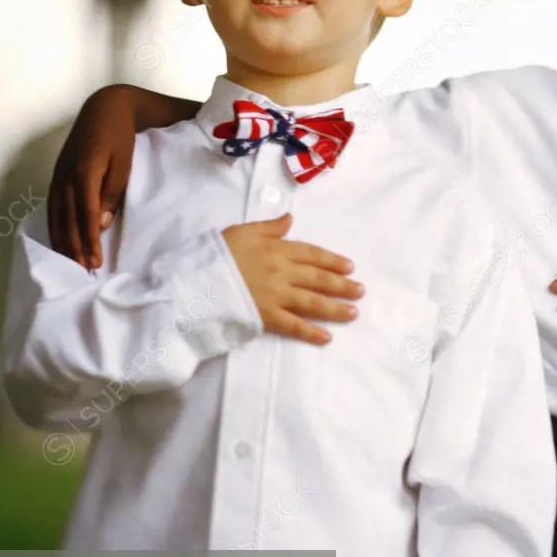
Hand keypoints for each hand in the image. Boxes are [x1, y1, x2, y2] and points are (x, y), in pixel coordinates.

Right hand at [48, 87, 136, 269]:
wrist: (105, 109)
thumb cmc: (120, 137)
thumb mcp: (123, 164)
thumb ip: (112, 194)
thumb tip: (101, 224)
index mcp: (84, 174)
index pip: (85, 216)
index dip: (89, 242)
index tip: (95, 262)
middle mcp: (66, 177)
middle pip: (67, 220)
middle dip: (74, 248)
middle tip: (82, 272)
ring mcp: (59, 175)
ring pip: (57, 215)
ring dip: (62, 240)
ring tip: (70, 263)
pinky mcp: (58, 174)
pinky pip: (53, 206)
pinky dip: (55, 225)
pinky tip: (59, 239)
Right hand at [222, 214, 363, 344]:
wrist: (196, 282)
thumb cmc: (215, 254)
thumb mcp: (241, 231)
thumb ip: (269, 227)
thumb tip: (290, 219)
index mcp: (277, 250)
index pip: (312, 254)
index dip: (332, 261)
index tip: (349, 267)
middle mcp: (282, 272)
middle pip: (318, 279)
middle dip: (342, 285)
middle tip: (361, 291)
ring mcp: (276, 296)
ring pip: (313, 302)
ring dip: (335, 308)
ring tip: (353, 313)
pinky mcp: (267, 317)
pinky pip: (294, 326)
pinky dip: (312, 332)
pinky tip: (327, 338)